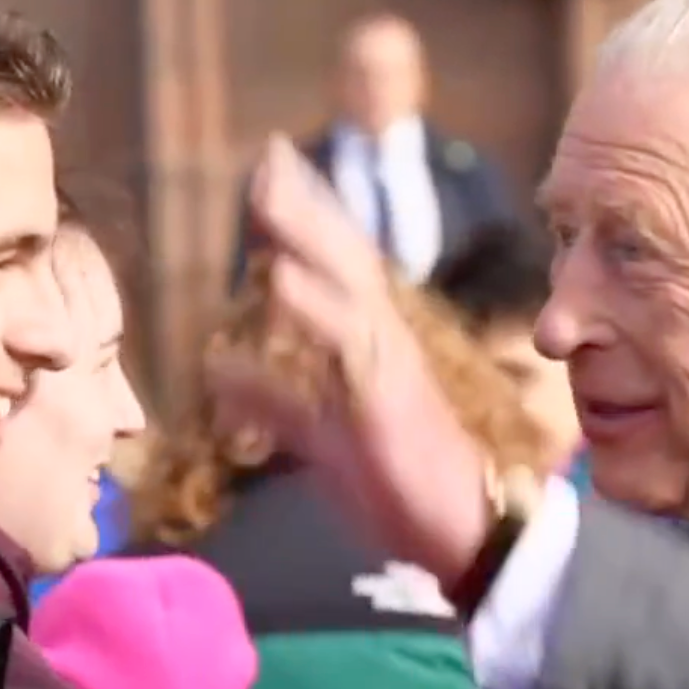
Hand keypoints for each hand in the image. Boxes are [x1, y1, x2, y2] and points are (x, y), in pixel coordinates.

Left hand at [212, 141, 494, 580]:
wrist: (467, 535)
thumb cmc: (403, 488)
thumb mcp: (323, 441)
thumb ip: (275, 403)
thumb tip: (220, 370)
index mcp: (370, 348)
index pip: (334, 271)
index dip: (301, 222)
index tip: (266, 175)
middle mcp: (384, 343)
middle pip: (343, 258)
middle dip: (304, 206)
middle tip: (268, 153)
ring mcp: (390, 366)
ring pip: (347, 284)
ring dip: (308, 234)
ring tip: (268, 189)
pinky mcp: (389, 400)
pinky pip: (349, 345)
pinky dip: (315, 307)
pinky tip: (281, 278)